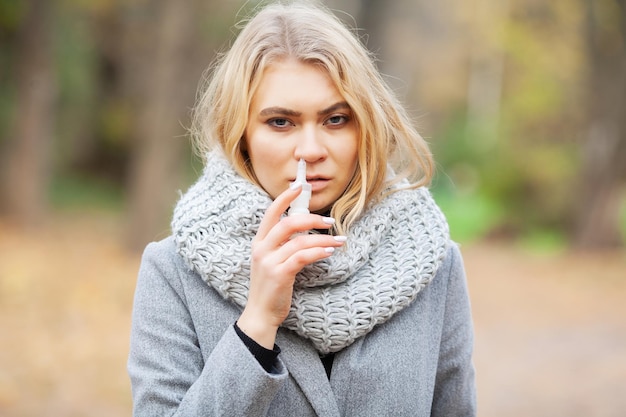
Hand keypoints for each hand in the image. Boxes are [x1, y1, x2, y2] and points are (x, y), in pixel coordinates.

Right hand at [236, 185, 345, 348]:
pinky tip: (330, 251)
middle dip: (313, 218)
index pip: (271, 212)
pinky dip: (319, 251)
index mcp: (259, 242)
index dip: (286, 197)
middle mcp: (261, 249)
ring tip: (339, 241)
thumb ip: (281, 244)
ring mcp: (269, 261)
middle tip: (331, 221)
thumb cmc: (270, 287)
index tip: (300, 186)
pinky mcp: (279, 274)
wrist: (260, 314)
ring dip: (323, 239)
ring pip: (300, 240)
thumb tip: (305, 227)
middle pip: (288, 223)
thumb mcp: (270, 261)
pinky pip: (303, 256)